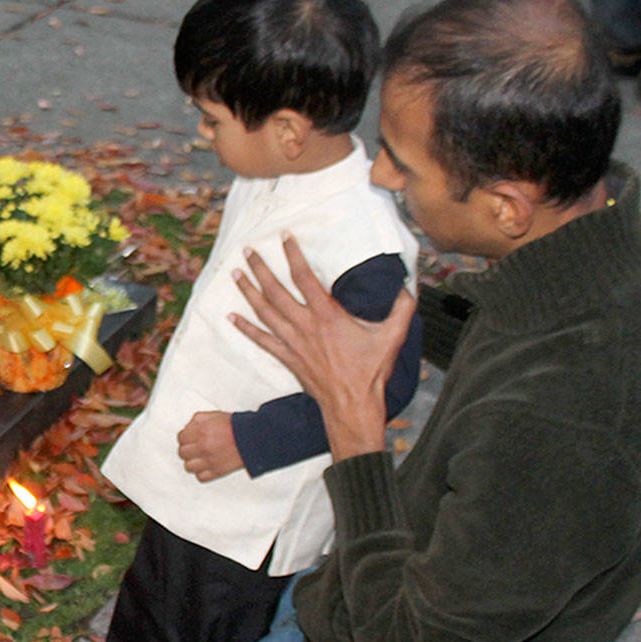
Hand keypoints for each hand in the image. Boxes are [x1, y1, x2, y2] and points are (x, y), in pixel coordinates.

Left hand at [178, 411, 245, 482]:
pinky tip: (206, 466)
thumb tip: (188, 428)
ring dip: (192, 462)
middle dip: (187, 449)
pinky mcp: (217, 472)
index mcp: (201, 431)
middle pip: (182, 453)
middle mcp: (203, 447)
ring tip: (199, 458)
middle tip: (195, 447)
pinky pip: (200, 477)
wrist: (254, 438)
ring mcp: (209, 461)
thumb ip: (197, 420)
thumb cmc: (236, 426)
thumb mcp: (214, 415)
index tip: (189, 438)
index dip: (185, 437)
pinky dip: (201, 473)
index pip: (181, 438)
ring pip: (188, 466)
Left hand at [230, 234, 415, 460]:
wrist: (352, 405)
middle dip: (260, 268)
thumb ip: (402, 308)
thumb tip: (409, 286)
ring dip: (248, 291)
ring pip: (264, 312)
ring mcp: (293, 342)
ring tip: (235, 273)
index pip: (305, 277)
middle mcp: (305, 325)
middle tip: (247, 250)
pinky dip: (245, 328)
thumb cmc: (371, 371)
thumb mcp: (393, 336)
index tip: (284, 236)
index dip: (293, 254)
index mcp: (328, 315)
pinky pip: (261, 340)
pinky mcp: (288, 358)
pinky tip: (231, 317)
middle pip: (276, 291)